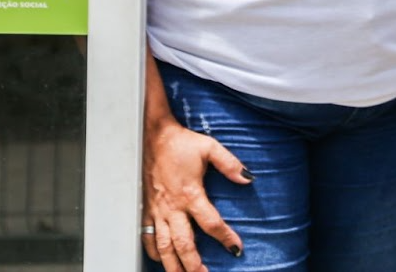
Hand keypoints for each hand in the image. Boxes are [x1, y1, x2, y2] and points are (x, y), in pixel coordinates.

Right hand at [143, 117, 250, 270]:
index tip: (236, 249)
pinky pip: (147, 236)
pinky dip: (153, 251)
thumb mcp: (209, 148)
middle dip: (194, 264)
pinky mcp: (146, 209)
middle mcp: (173, 207)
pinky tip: (160, 260)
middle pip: (184, 243)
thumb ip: (230, 164)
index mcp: (190, 194)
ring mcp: (157, 210)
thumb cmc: (180, 143)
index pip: (211, 223)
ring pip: (163, 246)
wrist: (151, 137)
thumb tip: (248, 178)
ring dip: (173, 265)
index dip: (225, 237)